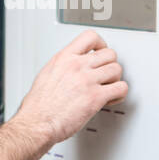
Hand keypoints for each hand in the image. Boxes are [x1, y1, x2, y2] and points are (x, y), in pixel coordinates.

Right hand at [15, 29, 126, 146]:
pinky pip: (121, 88)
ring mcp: (87, 80)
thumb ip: (63, 66)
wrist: (37, 122)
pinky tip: (110, 99)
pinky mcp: (95, 97)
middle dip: (110, 65)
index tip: (101, 51)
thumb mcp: (46, 74)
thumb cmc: (38, 105)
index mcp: (64, 58)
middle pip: (109, 53)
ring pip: (117, 69)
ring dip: (115, 80)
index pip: (90, 37)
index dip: (101, 44)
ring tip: (108, 88)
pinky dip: (119, 94)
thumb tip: (71, 67)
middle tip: (106, 74)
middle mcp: (77, 66)